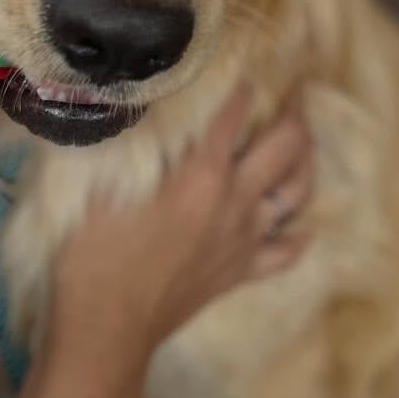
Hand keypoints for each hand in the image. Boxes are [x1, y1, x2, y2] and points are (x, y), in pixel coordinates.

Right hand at [1, 86, 311, 397]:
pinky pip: (284, 253)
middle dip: (294, 116)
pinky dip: (299, 236)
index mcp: (199, 175)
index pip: (232, 116)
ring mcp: (242, 240)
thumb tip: (131, 107)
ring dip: (306, 163)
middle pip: (283, 148)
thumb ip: (125, 144)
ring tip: (305, 142)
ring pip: (295, 194)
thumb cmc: (92, 255)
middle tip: (297, 94)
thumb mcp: (101, 186)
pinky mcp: (239, 273)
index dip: (241, 88)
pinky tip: (304, 226)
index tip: (248, 68)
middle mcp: (232, 202)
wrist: (106, 329)